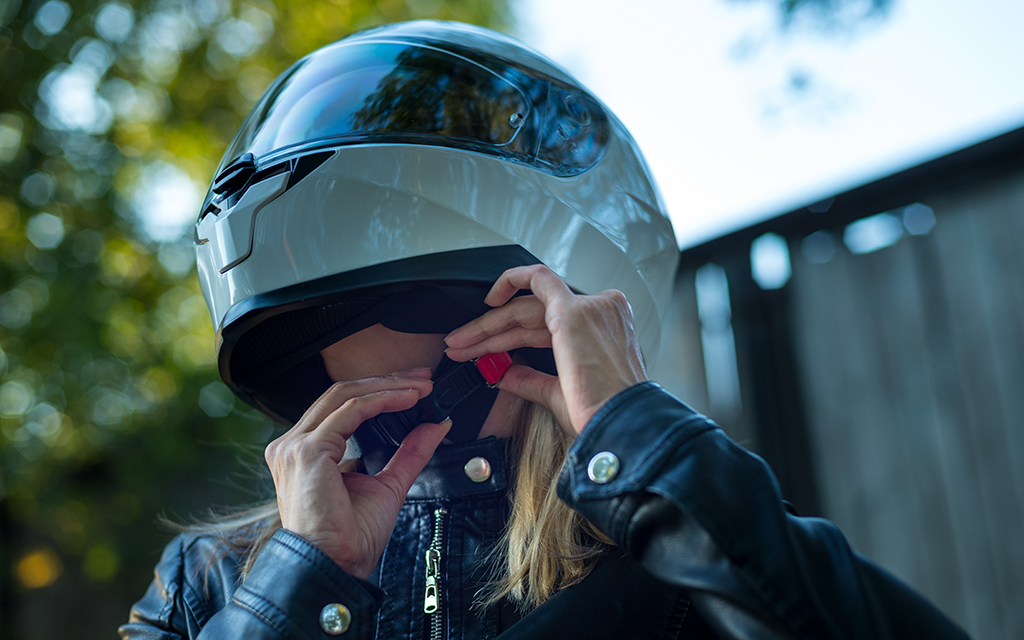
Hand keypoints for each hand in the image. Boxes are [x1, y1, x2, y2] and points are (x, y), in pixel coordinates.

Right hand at [265, 369, 449, 577]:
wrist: (335, 568)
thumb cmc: (351, 538)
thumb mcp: (388, 485)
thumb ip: (409, 453)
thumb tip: (437, 426)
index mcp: (306, 451)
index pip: (342, 406)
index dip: (381, 390)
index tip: (416, 387)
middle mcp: (293, 444)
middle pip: (342, 393)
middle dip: (387, 381)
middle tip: (423, 378)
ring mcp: (295, 446)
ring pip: (345, 395)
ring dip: (388, 386)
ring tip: (420, 387)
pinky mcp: (306, 451)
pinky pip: (350, 411)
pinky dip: (382, 400)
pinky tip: (407, 399)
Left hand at [444, 265, 646, 433]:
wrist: (619, 425)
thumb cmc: (603, 413)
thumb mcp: (560, 393)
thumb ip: (532, 378)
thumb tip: (505, 373)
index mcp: (603, 330)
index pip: (547, 325)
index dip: (513, 336)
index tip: (491, 345)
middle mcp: (600, 312)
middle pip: (532, 316)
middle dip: (492, 332)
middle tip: (463, 345)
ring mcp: (588, 308)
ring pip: (525, 307)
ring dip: (488, 325)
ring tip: (460, 342)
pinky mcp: (572, 312)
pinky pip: (537, 280)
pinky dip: (510, 282)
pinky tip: (487, 301)